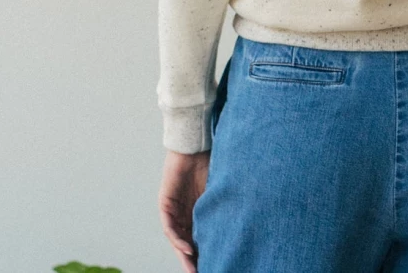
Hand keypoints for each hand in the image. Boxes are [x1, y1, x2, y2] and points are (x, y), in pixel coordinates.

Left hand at [159, 149, 210, 271]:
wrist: (196, 145)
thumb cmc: (211, 164)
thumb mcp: (219, 192)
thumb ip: (222, 208)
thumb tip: (242, 224)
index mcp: (197, 211)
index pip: (199, 237)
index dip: (204, 251)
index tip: (214, 263)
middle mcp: (184, 213)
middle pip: (186, 242)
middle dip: (192, 259)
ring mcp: (174, 209)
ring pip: (176, 238)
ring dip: (184, 254)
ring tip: (193, 267)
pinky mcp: (165, 203)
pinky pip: (169, 226)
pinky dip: (177, 238)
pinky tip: (186, 248)